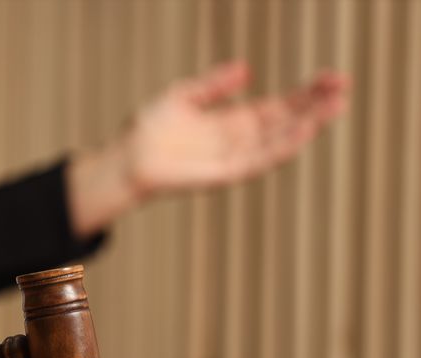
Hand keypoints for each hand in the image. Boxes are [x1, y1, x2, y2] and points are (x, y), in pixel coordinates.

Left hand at [67, 61, 349, 237]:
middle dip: (315, 105)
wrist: (127, 157)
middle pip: (286, 121)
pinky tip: (302, 131)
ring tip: (335, 107)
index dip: (305, 93)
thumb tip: (247, 68)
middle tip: (344, 87)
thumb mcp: (184, 95)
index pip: (279, 106)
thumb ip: (215, 85)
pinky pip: (260, 160)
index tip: (331, 78)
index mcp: (233, 121)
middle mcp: (239, 140)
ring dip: (307, 124)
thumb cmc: (149, 128)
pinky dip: (282, 146)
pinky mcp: (225, 173)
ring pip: (280, 140)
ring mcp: (235, 157)